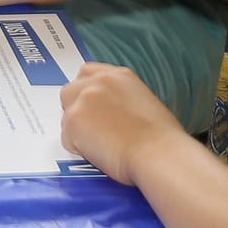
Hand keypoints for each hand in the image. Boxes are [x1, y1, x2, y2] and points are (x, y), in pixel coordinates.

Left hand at [59, 62, 181, 184]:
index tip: (90, 107)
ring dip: (78, 132)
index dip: (86, 92)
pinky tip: (100, 154)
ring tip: (104, 146)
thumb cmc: (160, 140)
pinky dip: (79, 149)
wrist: (158, 153)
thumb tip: (109, 112)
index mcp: (119, 75)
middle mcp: (98, 82)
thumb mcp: (143, 103)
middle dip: (77, 110)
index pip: (88, 73)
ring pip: (67, 116)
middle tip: (93, 131)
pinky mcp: (73, 120)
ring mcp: (83, 99)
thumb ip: (119, 100)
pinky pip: (67, 138)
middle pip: (70, 91)